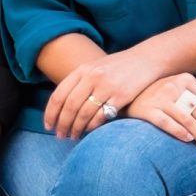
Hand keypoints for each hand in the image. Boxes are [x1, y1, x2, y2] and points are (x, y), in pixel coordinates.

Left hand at [44, 46, 165, 138]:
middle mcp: (93, 76)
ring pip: (84, 113)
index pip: (59, 95)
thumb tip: (61, 106)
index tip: (48, 126)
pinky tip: (89, 131)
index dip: (51, 113)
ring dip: (76, 128)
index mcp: (83, 69)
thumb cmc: (119, 67)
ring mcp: (107, 86)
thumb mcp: (96, 68)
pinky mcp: (121, 96)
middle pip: (70, 106)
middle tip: (60, 135)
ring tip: (74, 136)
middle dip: (62, 124)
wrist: (147, 59)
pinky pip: (102, 116)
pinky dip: (93, 126)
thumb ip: (80, 82)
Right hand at [127, 73, 195, 151]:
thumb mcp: (186, 93)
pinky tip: (188, 140)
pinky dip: (179, 131)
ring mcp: (159, 97)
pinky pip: (166, 122)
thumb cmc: (163, 96)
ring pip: (187, 119)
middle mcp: (174, 86)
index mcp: (187, 79)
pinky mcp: (146, 109)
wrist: (130, 96)